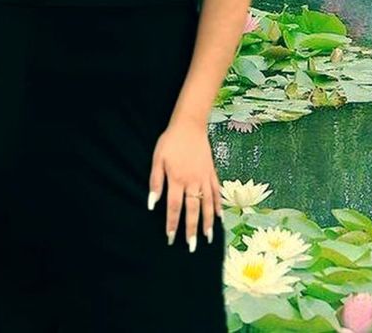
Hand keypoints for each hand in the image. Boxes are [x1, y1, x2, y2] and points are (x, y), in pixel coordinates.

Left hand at [147, 117, 222, 251]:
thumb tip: (152, 203)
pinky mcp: (212, 172)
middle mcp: (192, 181)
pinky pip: (217, 192)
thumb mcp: (158, 158)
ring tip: (208, 238)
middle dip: (192, 230)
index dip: (172, 224)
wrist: (190, 125)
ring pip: (208, 204)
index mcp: (177, 179)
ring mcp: (204, 178)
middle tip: (191, 247)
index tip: (170, 238)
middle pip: (193, 210)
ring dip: (208, 222)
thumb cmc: (171, 142)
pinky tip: (220, 217)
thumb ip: (155, 181)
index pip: (174, 207)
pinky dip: (218, 205)